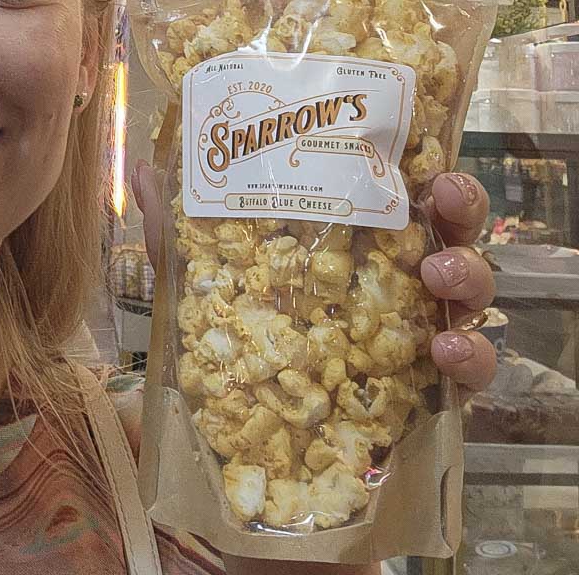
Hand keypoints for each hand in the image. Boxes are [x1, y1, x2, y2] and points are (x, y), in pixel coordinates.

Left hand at [131, 163, 495, 396]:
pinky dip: (470, 357)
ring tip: (438, 274)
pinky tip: (443, 351)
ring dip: (468, 273)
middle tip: (442, 195)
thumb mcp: (205, 284)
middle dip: (459, 203)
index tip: (424, 153)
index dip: (419, 162)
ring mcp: (418, 332)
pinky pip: (471, 372)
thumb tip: (142, 169)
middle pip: (449, 227)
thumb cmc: (243, 348)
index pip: (400, 188)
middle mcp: (396, 278)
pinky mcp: (432, 394)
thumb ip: (179, 230)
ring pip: (470, 292)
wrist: (257, 459)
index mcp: (354, 239)